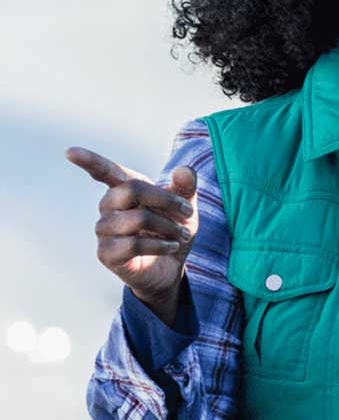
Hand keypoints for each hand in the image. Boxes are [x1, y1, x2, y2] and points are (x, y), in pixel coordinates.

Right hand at [66, 146, 198, 326]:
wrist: (171, 267)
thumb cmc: (172, 230)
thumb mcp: (185, 208)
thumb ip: (185, 188)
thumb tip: (185, 170)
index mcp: (124, 189)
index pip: (105, 171)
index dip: (90, 161)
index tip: (70, 152)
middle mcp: (108, 207)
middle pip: (131, 189)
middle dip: (166, 199)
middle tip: (188, 212)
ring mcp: (104, 230)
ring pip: (138, 218)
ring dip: (168, 227)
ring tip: (183, 236)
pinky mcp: (106, 253)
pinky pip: (134, 244)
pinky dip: (160, 244)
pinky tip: (172, 247)